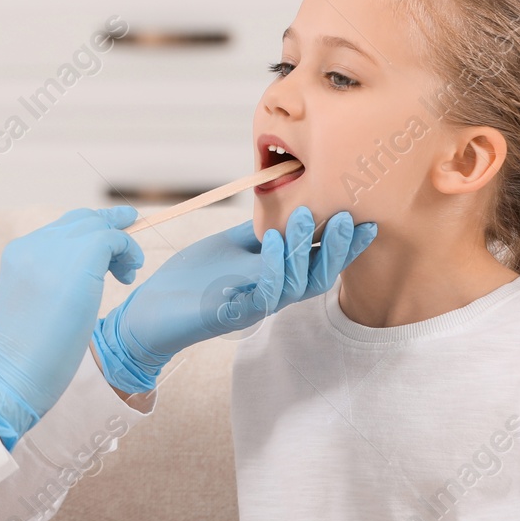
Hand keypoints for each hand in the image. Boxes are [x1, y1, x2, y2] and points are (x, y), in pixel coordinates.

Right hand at [0, 206, 144, 449]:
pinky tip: (131, 274)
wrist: (13, 374)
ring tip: (129, 271)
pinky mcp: (81, 258)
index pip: (59, 231)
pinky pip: (114, 239)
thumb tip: (78, 277)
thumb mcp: (29, 304)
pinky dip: (129, 251)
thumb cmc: (22, 356)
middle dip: (109, 224)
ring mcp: (55, 249)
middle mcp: (34, 244)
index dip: (87, 232)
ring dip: (121, 244)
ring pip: (98, 226)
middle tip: (130, 232)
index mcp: (18, 254)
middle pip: (80, 220)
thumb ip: (47, 280)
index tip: (108, 242)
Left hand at [91, 205, 375, 393]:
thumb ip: (259, 232)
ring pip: (294, 284)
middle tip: (348, 217)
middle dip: (336, 249)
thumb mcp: (230, 247)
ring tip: (307, 215)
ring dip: (302, 248)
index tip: (368, 223)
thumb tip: (286, 208)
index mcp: (274, 280)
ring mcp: (254, 305)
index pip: (317, 263)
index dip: (345, 247)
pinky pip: (261, 290)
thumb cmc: (190, 280)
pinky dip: (271, 265)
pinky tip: (270, 240)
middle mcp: (272, 296)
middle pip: (317, 278)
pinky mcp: (232, 312)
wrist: (151, 311)